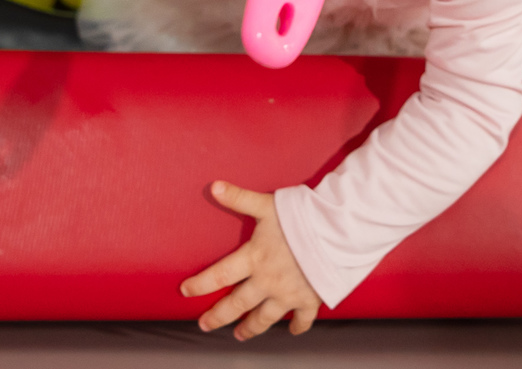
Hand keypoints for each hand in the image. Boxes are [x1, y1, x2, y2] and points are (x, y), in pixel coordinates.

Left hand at [180, 181, 323, 340]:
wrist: (336, 234)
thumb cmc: (301, 217)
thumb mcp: (267, 205)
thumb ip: (239, 198)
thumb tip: (213, 186)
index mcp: (254, 258)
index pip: (219, 275)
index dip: (200, 285)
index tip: (185, 291)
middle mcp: (267, 281)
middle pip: (236, 304)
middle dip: (218, 316)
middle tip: (205, 325)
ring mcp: (288, 294)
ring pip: (264, 318)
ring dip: (250, 327)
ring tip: (240, 335)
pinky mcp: (310, 299)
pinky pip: (302, 319)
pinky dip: (297, 326)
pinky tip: (292, 330)